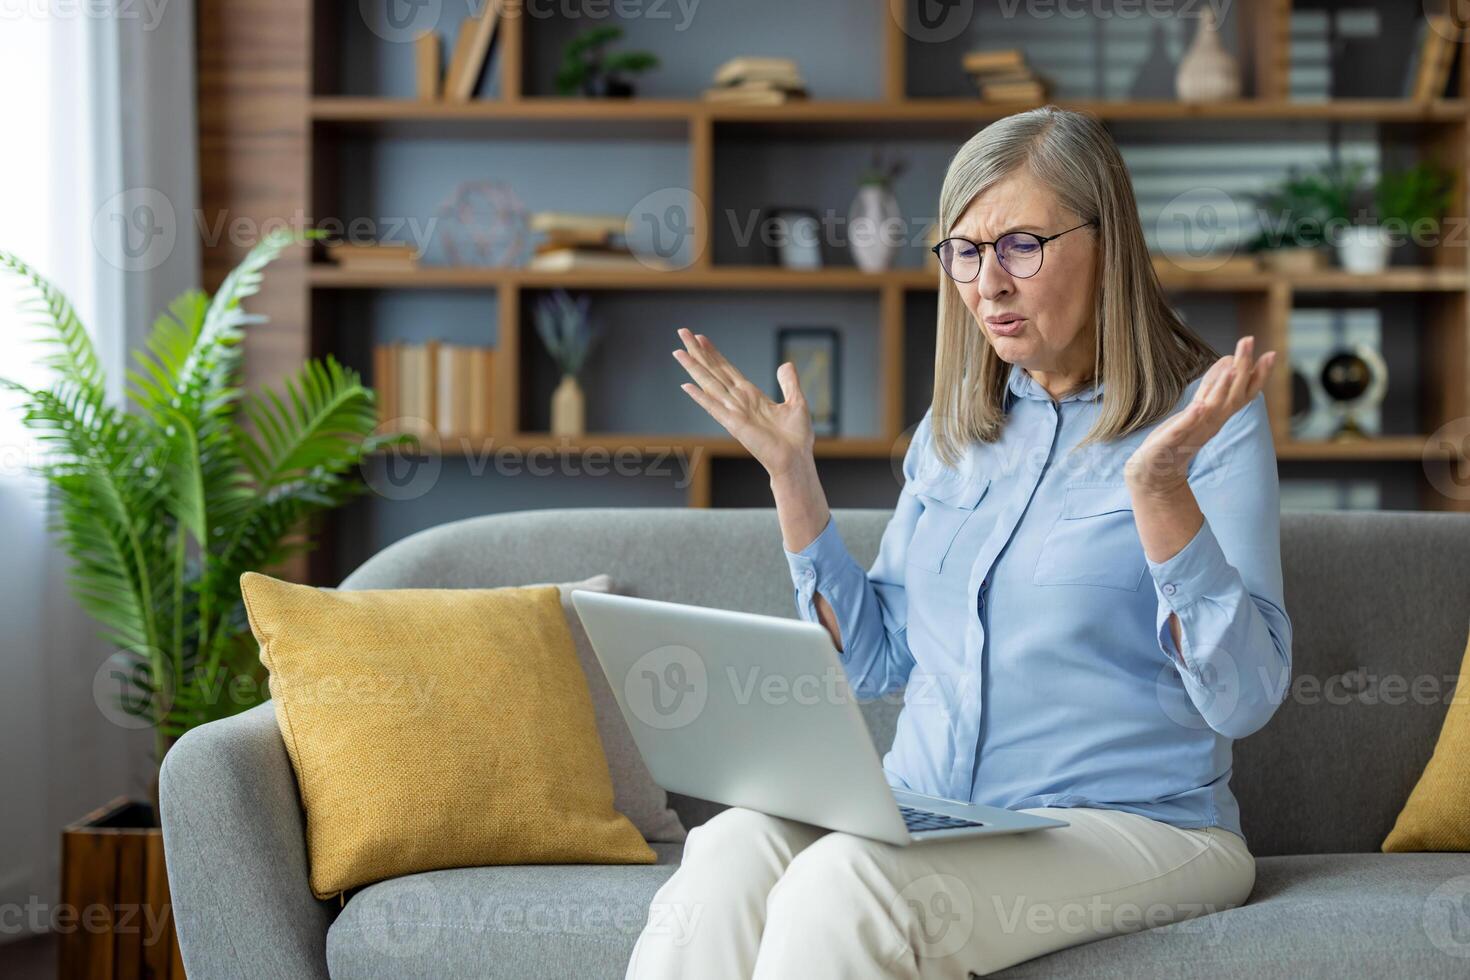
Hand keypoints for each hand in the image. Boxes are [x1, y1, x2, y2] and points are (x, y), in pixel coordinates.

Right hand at [672, 327, 812, 475]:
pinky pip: (714, 408)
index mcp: (751, 395)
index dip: (714, 353)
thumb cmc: (796, 438)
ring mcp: (734, 412)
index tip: (700, 337)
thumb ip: (789, 383)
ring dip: (694, 368)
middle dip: (698, 352)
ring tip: (678, 352)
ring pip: (709, 384)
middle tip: (682, 332)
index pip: (727, 369)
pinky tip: (686, 386)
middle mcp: (738, 401)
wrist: (796, 460)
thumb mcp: (796, 402)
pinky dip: (700, 397)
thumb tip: (785, 364)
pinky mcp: (735, 425)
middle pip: (713, 371)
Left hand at [1124, 335, 1277, 496]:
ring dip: (1222, 389)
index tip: (1272, 354)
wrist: (1155, 476)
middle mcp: (1209, 424)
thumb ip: (1212, 389)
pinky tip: (1200, 406)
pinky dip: (1193, 417)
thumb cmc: (1177, 441)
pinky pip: (1184, 428)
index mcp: (1216, 417)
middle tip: (1249, 341)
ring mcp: (1191, 434)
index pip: (1242, 393)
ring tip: (1233, 369)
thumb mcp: (1199, 411)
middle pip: (1231, 395)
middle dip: (1242, 369)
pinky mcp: (1170, 443)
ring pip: (1211, 409)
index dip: (1257, 375)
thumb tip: (1229, 364)